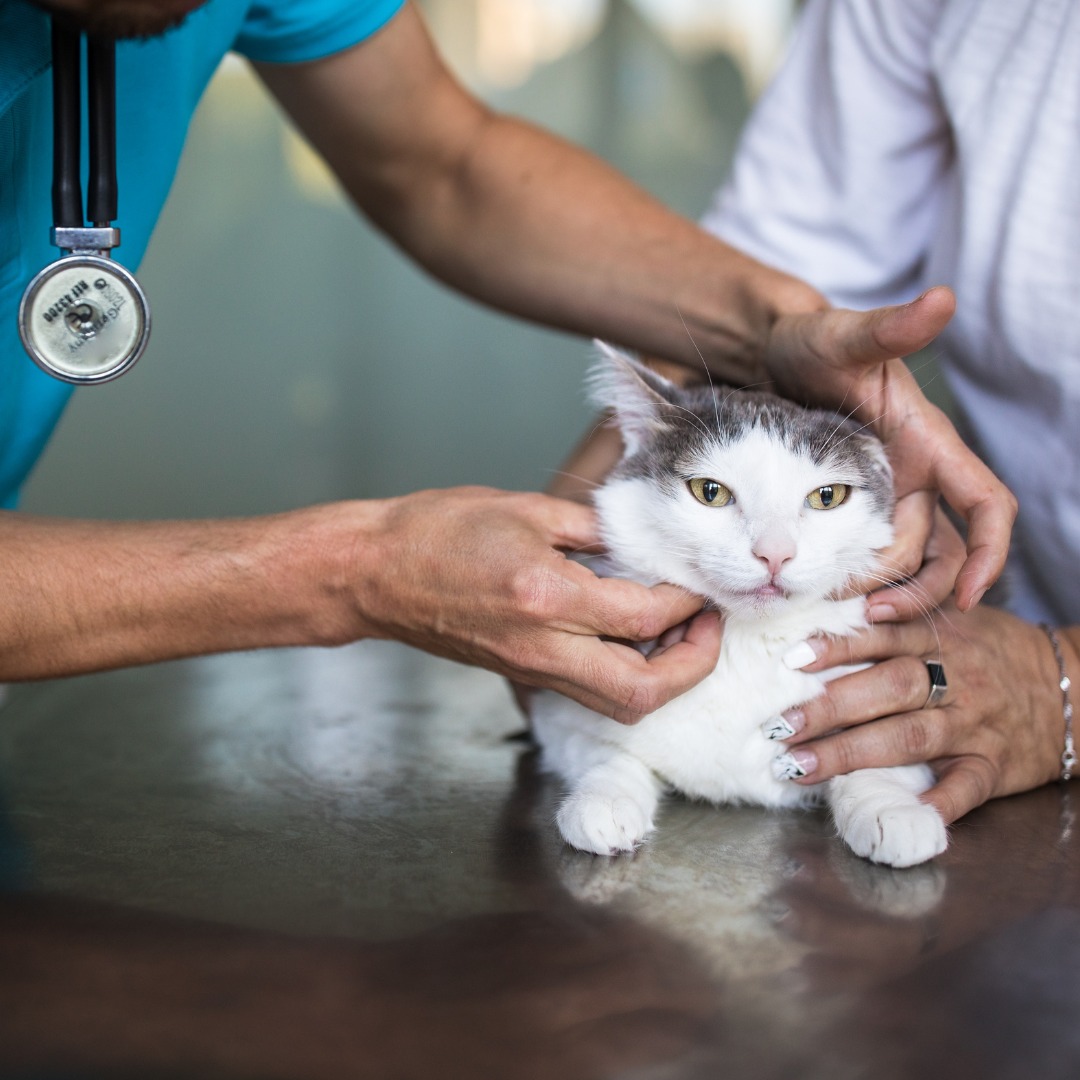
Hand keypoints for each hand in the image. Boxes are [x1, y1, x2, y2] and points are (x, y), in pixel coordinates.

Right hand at [352, 487, 721, 722]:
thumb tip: (643, 541)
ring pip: (619, 703)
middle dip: (693, 664)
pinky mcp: (523, 674)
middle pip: (642, 689)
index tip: (701, 580)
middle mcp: (544, 645)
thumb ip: (594, 527)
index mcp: (547, 595)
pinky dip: (626, 674)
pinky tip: (632, 637)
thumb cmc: (436, 531)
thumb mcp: (525, 510)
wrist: (375, 574)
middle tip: (708, 626)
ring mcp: (532, 668)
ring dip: (663, 677)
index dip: (688, 600)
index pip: (644, 614)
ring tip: (678, 633)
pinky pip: (590, 691)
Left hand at [765, 286, 1016, 611]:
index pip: (985, 504)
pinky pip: (863, 556)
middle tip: (870, 615)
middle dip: (917, 589)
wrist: (769, 354)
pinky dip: (853, 580)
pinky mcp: (848, 506)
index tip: (970, 597)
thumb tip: (942, 299)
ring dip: (884, 592)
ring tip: (843, 612)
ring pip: (903, 563)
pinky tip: (822, 596)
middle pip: (940, 551)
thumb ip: (888, 327)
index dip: (990, 552)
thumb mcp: (845, 338)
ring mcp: (883, 494)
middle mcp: (916, 476)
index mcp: (930, 444)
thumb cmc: (814, 342)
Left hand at [771, 603, 1065, 822]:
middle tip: (778, 726)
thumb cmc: (991, 653)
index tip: (792, 660)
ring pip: (910, 737)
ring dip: (851, 754)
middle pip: (887, 689)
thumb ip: (898, 619)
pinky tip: (902, 814)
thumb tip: (824, 617)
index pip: (881, 638)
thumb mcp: (953, 622)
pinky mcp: (994, 766)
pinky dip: (938, 803)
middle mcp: (955, 679)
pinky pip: (966, 787)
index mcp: (940, 639)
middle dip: (829, 709)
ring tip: (799, 766)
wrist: (1070, 688)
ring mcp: (974, 725)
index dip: (837, 647)